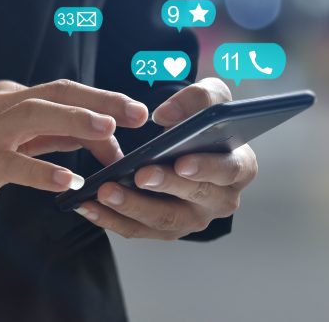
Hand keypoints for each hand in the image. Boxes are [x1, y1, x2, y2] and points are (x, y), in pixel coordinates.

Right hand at [0, 79, 148, 232]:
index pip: (66, 91)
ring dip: (74, 121)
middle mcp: (0, 106)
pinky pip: (11, 164)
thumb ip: (61, 136)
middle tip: (135, 114)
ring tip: (107, 132)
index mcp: (15, 96)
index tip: (137, 112)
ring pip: (32, 114)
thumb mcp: (23, 139)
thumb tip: (110, 141)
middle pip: (55, 92)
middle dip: (99, 101)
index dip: (103, 99)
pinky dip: (41, 170)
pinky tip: (67, 181)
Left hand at [74, 78, 257, 239]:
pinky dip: (112, 219)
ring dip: (132, 207)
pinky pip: (138, 230)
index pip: (229, 170)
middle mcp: (221, 199)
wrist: (191, 147)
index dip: (207, 168)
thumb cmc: (205, 124)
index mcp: (240, 167)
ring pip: (163, 220)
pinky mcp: (166, 229)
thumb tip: (166, 115)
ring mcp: (194, 219)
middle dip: (165, 186)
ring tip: (105, 191)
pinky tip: (88, 205)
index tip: (181, 161)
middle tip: (139, 174)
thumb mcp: (211, 99)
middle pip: (194, 198)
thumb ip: (198, 98)